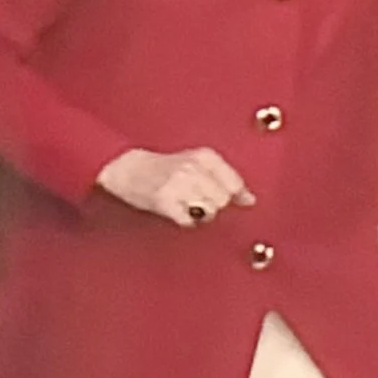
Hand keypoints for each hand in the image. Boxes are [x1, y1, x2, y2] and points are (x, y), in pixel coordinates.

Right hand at [97, 148, 254, 227]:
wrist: (127, 169)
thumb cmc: (165, 168)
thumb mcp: (197, 163)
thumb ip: (226, 178)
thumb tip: (250, 200)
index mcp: (204, 156)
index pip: (234, 183)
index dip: (237, 196)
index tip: (239, 202)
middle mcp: (193, 168)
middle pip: (223, 200)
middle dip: (214, 204)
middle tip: (199, 200)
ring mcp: (178, 184)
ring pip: (208, 212)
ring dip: (200, 214)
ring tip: (187, 204)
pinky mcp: (164, 201)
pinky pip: (189, 221)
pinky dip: (186, 221)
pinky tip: (178, 211)